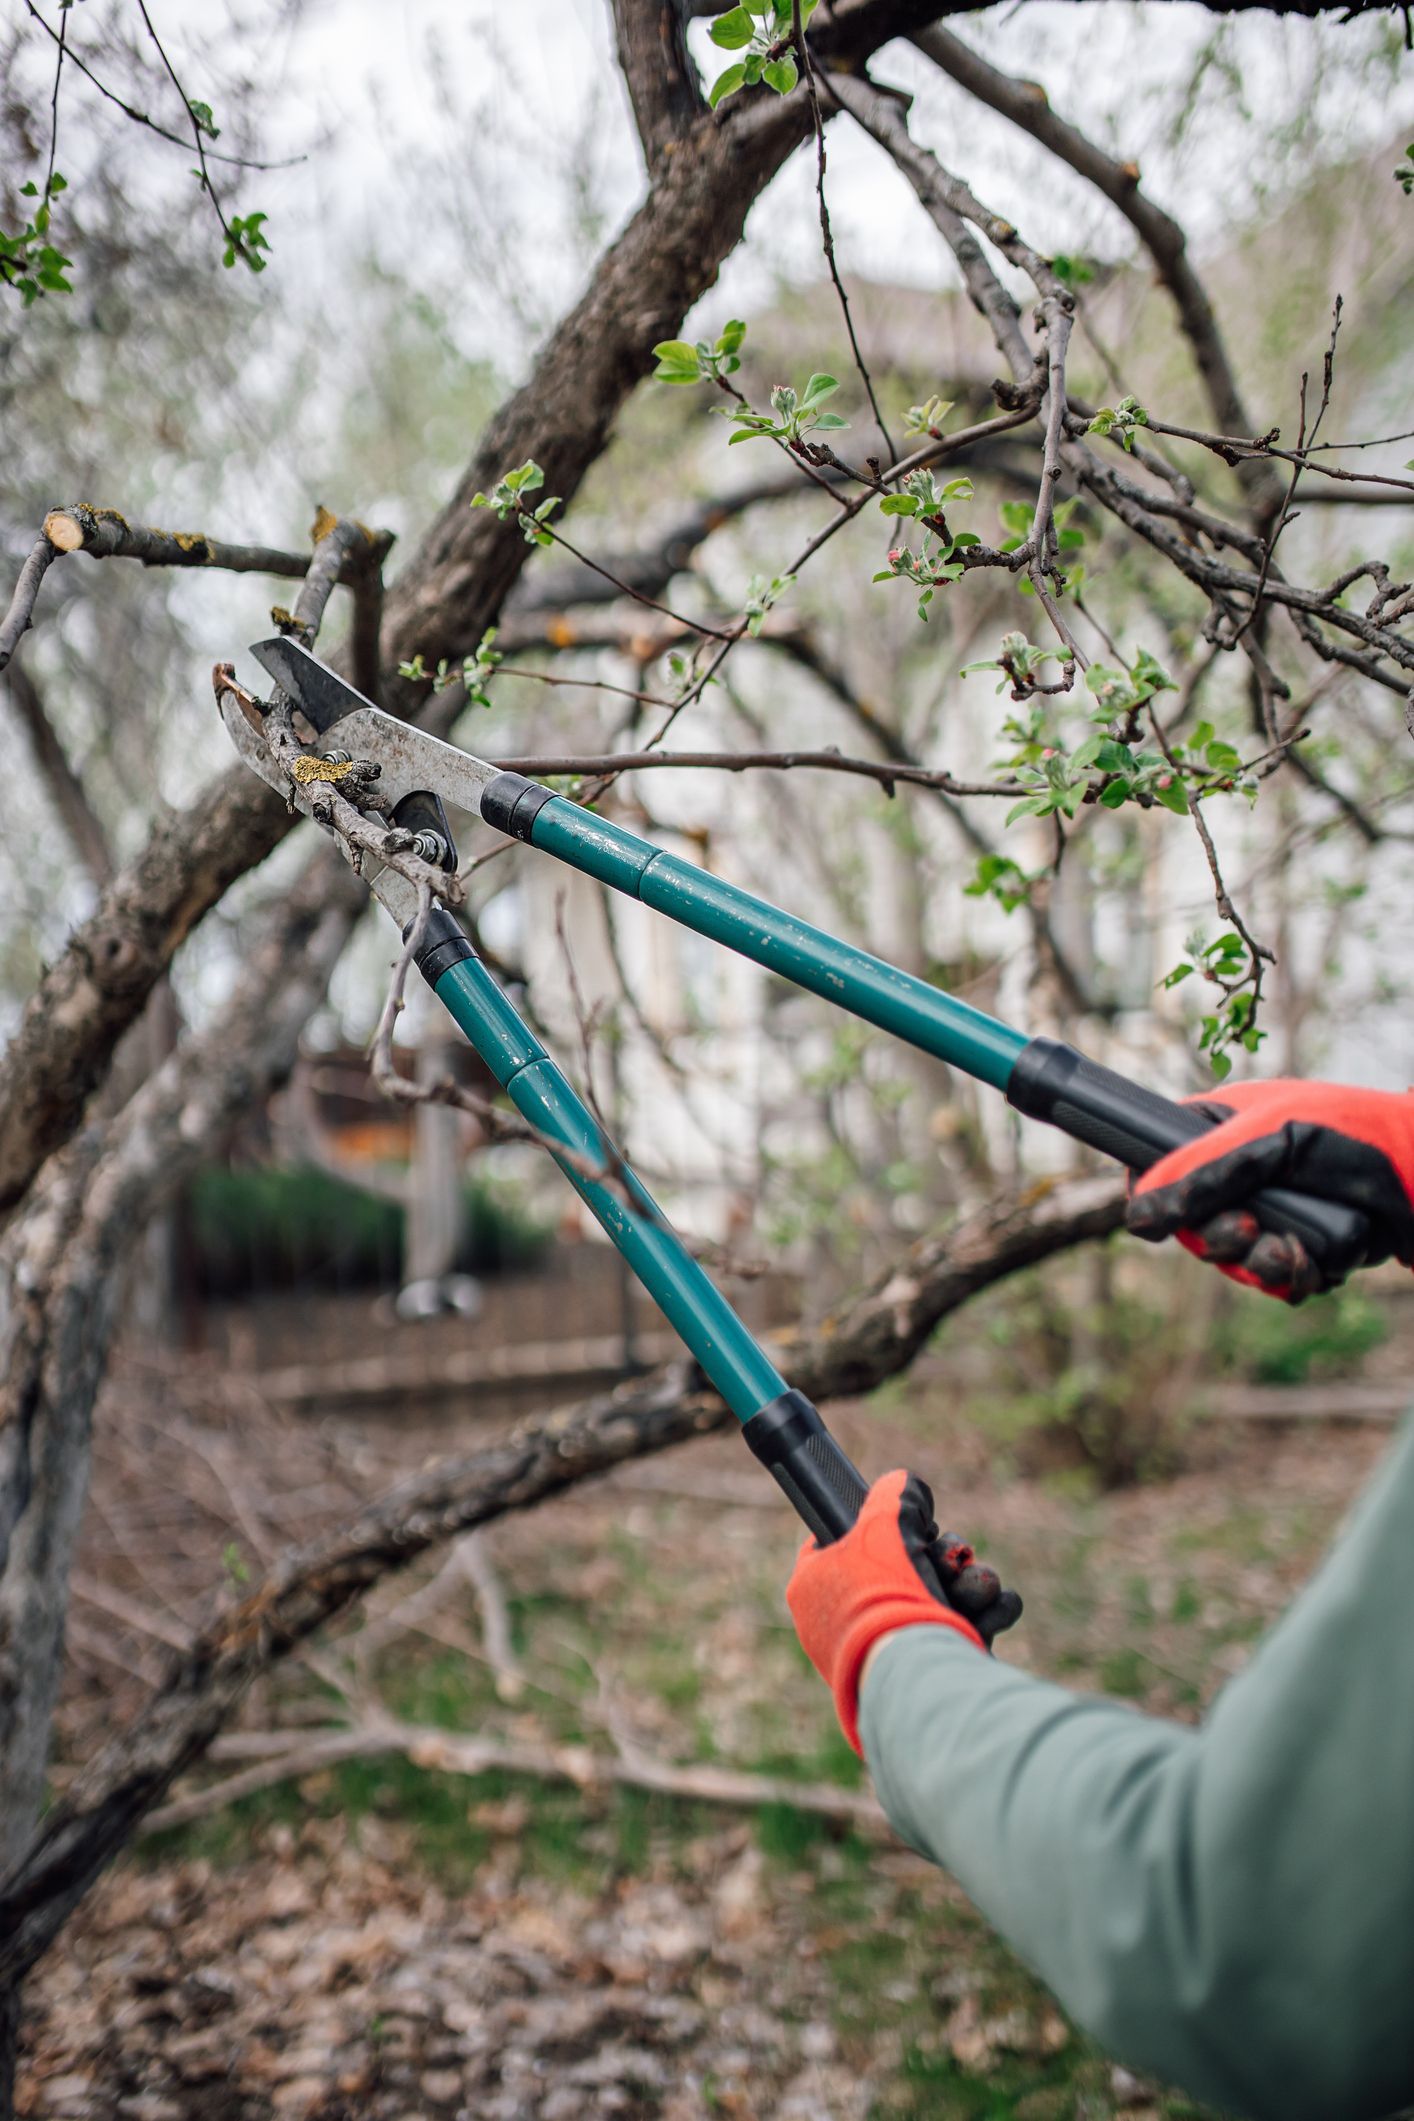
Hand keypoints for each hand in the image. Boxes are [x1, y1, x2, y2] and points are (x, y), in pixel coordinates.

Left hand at [785, 1469, 1021, 1754]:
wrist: (915, 1675)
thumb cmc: (887, 1595)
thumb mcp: (886, 1519)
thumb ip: (897, 1493)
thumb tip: (909, 1491)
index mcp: (818, 1586)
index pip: (847, 1541)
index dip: (882, 1526)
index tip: (908, 1525)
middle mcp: (847, 1621)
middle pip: (906, 1565)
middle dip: (942, 1558)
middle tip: (947, 1559)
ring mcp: (889, 1650)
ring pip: (944, 1592)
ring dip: (970, 1584)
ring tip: (970, 1590)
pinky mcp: (932, 1673)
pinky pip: (969, 1627)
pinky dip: (986, 1616)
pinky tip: (984, 1617)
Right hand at [1127, 1079, 1413, 1300]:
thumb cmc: (1351, 1136)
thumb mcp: (1268, 1144)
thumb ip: (1201, 1176)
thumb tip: (1136, 1216)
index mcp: (1220, 1132)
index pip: (1157, 1168)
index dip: (1153, 1199)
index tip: (1160, 1220)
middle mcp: (1239, 1176)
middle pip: (1190, 1227)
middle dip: (1219, 1240)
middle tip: (1248, 1229)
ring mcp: (1270, 1212)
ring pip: (1232, 1262)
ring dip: (1259, 1265)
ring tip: (1292, 1250)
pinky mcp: (1301, 1247)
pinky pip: (1274, 1280)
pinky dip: (1292, 1277)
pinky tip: (1313, 1261)